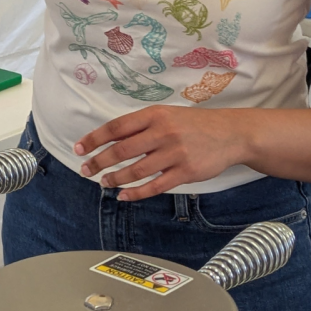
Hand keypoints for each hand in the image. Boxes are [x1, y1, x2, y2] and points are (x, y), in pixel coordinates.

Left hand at [74, 106, 251, 199]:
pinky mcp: (186, 172)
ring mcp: (175, 153)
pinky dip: (136, 193)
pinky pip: (155, 186)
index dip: (95, 138)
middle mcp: (163, 132)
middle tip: (85, 170)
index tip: (79, 148)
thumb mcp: (166, 115)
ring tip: (103, 183)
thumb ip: (141, 126)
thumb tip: (109, 139)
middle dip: (99, 161)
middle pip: (122, 150)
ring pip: (136, 170)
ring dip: (115, 179)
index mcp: (154, 114)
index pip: (117, 127)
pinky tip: (124, 196)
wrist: (230, 133)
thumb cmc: (193, 124)